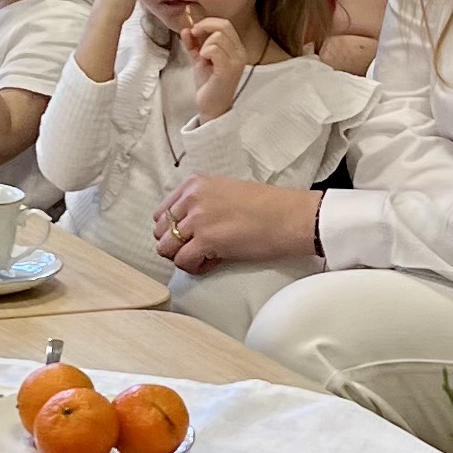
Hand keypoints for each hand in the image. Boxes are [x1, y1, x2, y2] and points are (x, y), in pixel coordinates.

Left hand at [153, 173, 319, 271]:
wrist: (292, 217)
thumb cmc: (269, 207)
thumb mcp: (227, 192)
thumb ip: (203, 204)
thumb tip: (189, 227)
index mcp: (195, 184)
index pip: (162, 212)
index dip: (173, 230)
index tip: (189, 237)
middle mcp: (192, 198)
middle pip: (160, 231)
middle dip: (175, 245)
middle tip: (196, 251)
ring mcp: (197, 219)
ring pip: (166, 248)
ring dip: (183, 257)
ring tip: (205, 258)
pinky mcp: (206, 240)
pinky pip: (183, 261)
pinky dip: (195, 267)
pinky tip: (213, 263)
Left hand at [183, 12, 249, 118]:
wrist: (212, 107)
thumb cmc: (208, 84)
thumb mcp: (201, 59)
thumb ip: (195, 44)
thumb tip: (186, 29)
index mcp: (236, 48)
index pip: (225, 24)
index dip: (207, 23)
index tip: (194, 30)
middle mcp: (240, 53)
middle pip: (223, 26)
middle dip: (204, 27)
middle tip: (193, 36)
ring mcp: (235, 62)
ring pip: (218, 37)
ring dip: (204, 43)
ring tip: (202, 57)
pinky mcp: (227, 70)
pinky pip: (215, 50)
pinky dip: (205, 51)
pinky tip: (202, 60)